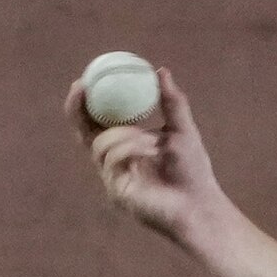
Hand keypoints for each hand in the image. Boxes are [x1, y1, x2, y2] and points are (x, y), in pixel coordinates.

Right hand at [67, 65, 225, 243]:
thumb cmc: (193, 172)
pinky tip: (151, 151)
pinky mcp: (115, 190)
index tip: (86, 78)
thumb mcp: (183, 129)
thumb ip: (172, 102)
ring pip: (101, 144)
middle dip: (77, 108)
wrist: (199, 206)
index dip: (87, 101)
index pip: (99, 120)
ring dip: (124, 135)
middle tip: (81, 87)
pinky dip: (130, 149)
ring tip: (152, 142)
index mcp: (127, 144)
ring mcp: (113, 176)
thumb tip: (161, 71)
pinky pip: (112, 159)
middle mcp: (115, 160)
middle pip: (84, 132)